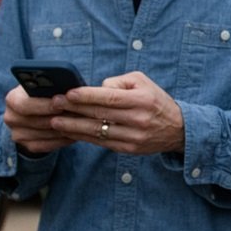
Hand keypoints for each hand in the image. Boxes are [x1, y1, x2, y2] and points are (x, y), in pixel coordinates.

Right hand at [3, 84, 76, 154]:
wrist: (38, 111)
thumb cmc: (46, 93)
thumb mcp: (46, 86)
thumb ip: (52, 86)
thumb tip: (68, 89)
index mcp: (13, 99)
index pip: (23, 104)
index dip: (43, 105)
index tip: (60, 105)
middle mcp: (11, 117)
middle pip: (36, 121)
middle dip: (57, 118)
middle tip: (77, 115)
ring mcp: (18, 134)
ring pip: (44, 134)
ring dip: (63, 129)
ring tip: (80, 123)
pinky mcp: (27, 146)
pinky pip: (47, 145)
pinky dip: (62, 140)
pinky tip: (74, 134)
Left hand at [49, 71, 185, 154]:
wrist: (177, 129)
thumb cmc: (155, 100)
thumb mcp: (142, 82)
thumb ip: (118, 82)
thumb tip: (96, 89)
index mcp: (142, 100)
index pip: (109, 98)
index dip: (86, 96)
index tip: (67, 94)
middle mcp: (138, 119)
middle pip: (100, 114)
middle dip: (73, 109)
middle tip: (53, 105)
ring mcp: (133, 137)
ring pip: (97, 132)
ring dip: (73, 127)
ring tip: (55, 121)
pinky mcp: (128, 149)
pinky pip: (101, 143)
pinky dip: (83, 137)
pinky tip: (70, 132)